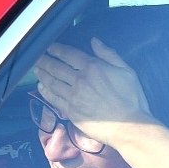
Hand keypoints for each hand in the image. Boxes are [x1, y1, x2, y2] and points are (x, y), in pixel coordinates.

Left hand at [34, 38, 152, 144]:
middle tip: (36, 57)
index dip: (57, 49)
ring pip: (52, 83)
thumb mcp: (126, 70)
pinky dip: (46, 92)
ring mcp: (73, 97)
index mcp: (93, 68)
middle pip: (56, 68)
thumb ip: (108, 54)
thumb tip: (94, 41)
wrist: (128, 126)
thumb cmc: (131, 98)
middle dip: (45, 61)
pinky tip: (41, 87)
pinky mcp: (71, 112)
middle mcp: (79, 80)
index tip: (50, 47)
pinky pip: (54, 99)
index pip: (69, 55)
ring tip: (36, 70)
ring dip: (42, 75)